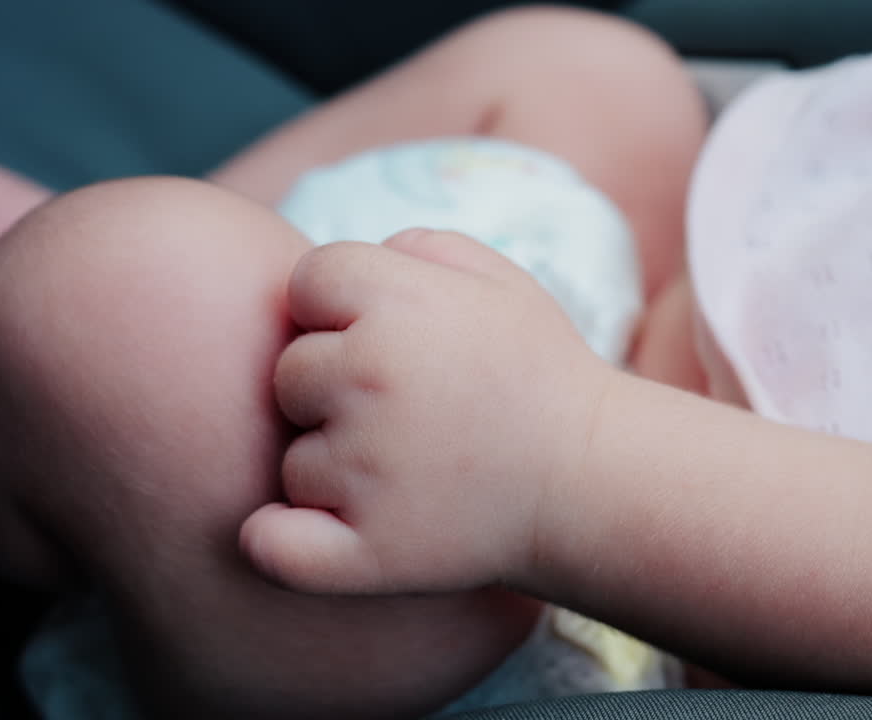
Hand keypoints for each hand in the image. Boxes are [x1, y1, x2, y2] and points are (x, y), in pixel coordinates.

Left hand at [240, 229, 612, 594]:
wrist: (596, 480)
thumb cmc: (544, 377)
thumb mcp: (502, 281)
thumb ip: (419, 247)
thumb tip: (347, 269)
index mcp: (397, 303)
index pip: (307, 282)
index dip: (340, 309)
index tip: (385, 340)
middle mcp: (369, 378)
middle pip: (289, 372)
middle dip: (332, 388)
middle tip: (406, 412)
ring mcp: (363, 469)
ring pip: (294, 460)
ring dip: (334, 467)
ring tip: (412, 471)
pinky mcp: (367, 550)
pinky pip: (274, 544)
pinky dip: (281, 542)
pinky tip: (314, 530)